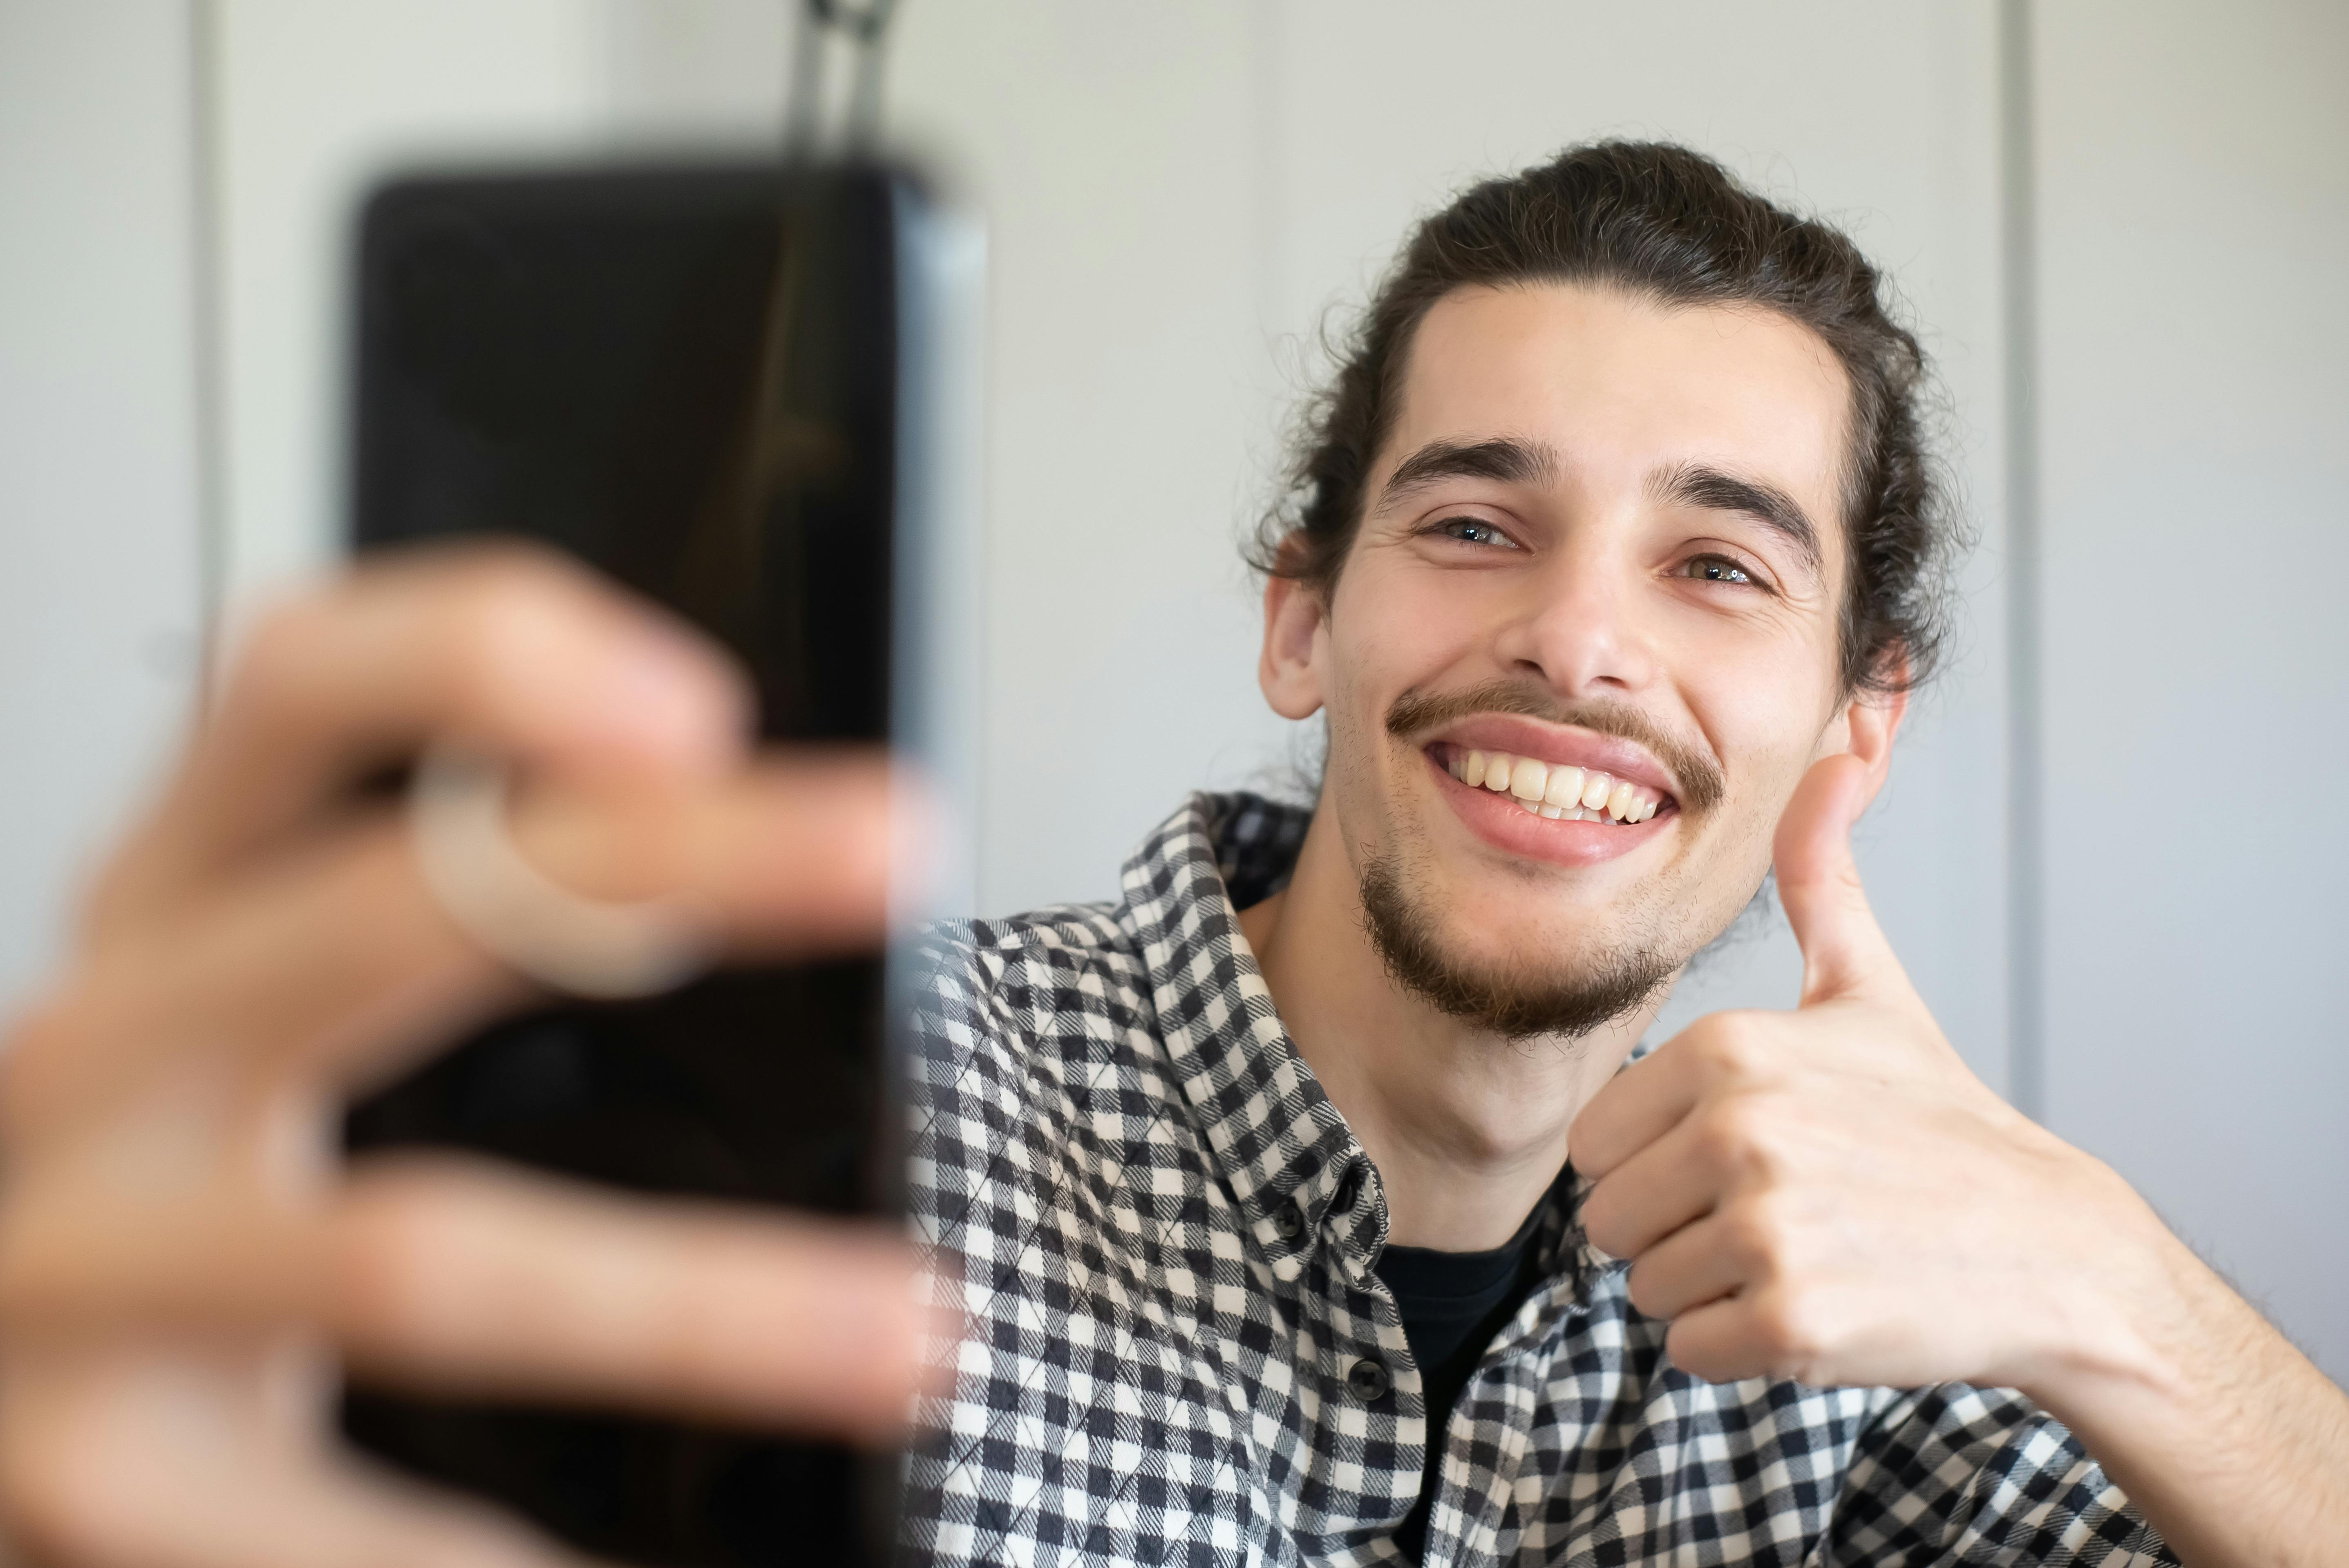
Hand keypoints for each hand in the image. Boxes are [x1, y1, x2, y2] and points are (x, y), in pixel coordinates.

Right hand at [0, 545, 930, 1567]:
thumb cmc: (155, 1181)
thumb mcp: (247, 1007)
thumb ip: (438, 906)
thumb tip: (720, 835)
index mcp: (158, 911)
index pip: (292, 687)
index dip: (485, 658)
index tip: (699, 704)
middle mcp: (94, 1058)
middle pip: (384, 909)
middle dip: (671, 865)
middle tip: (904, 836)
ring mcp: (71, 1273)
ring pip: (415, 1258)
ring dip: (697, 1303)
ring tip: (914, 1334)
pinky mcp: (77, 1485)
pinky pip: (339, 1524)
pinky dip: (511, 1557)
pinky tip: (641, 1566)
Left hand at [1570, 754, 2163, 1391]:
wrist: (2049, 1249)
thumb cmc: (1938, 1121)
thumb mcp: (1867, 987)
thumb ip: (1821, 872)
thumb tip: (1841, 747)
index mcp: (1729, 1050)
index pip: (1594, 1143)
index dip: (1654, 1164)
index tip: (1739, 1161)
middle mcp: (1739, 1131)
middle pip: (1607, 1218)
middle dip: (1675, 1230)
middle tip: (1775, 1215)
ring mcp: (1765, 1228)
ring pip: (1644, 1287)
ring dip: (1708, 1288)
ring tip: (1801, 1253)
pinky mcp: (1790, 1320)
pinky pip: (1688, 1350)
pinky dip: (1740, 1348)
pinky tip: (1817, 1307)